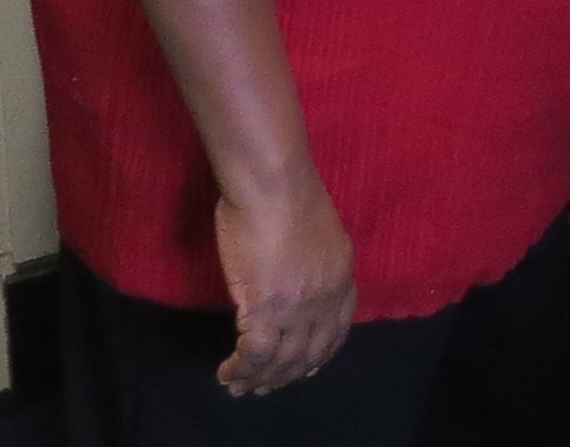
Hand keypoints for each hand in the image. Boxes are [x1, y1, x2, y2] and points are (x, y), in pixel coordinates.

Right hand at [212, 176, 354, 395]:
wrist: (273, 183)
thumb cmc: (287, 194)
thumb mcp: (320, 232)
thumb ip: (315, 261)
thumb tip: (296, 275)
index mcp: (342, 273)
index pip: (338, 328)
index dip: (321, 353)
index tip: (306, 368)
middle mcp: (326, 295)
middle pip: (311, 351)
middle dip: (287, 375)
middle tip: (264, 387)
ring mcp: (298, 304)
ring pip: (282, 359)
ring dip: (260, 378)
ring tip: (239, 385)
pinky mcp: (266, 307)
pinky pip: (255, 353)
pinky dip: (241, 368)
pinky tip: (227, 371)